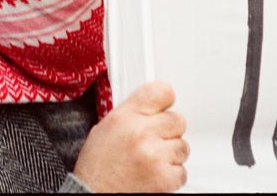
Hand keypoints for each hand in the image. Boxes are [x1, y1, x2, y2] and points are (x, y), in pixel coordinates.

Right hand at [73, 80, 187, 192]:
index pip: (162, 92)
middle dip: (169, 130)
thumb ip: (131, 113)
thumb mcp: (106, 127)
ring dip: (171, 154)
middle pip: (177, 120)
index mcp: (126, 116)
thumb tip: (152, 107)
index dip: (165, 100)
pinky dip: (172, 175)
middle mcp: (142, 131)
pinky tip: (155, 174)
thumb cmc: (96, 166)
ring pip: (182, 146)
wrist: (93, 195)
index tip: (164, 106)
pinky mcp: (164, 178)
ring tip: (152, 160)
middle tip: (155, 140)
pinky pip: (182, 171)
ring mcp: (155, 155)